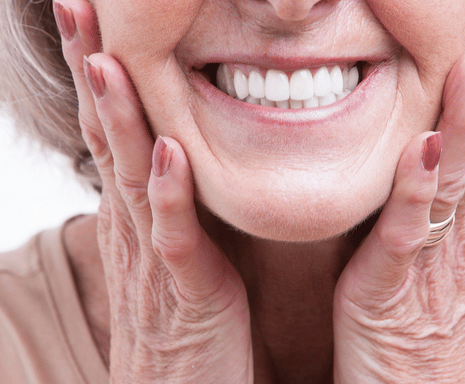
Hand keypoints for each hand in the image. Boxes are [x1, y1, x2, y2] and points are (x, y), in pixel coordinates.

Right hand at [54, 1, 252, 381]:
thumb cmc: (182, 317)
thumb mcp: (175, 247)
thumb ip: (173, 201)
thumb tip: (178, 153)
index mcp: (136, 212)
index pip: (112, 129)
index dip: (101, 72)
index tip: (96, 16)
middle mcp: (134, 226)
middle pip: (107, 137)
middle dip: (93, 70)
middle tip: (77, 5)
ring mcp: (154, 258)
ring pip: (131, 178)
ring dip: (118, 118)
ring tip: (108, 59)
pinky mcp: (185, 292)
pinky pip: (174, 238)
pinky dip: (169, 196)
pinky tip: (167, 153)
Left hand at [333, 0, 464, 381]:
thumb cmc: (425, 315)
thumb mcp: (449, 245)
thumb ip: (464, 190)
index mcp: (462, 215)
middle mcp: (456, 228)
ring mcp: (431, 255)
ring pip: (453, 178)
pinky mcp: (395, 285)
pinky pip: (410, 231)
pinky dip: (418, 188)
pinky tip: (425, 147)